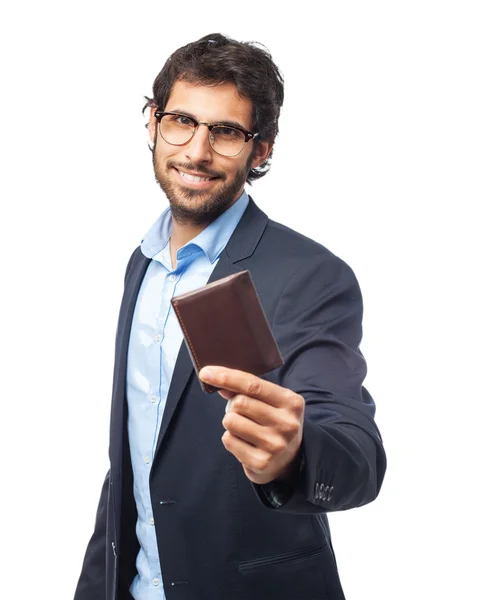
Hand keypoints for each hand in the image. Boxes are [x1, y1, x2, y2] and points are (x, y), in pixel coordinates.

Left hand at [199, 366, 304, 484]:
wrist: (288, 461)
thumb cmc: (274, 423)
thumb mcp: (270, 402)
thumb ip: (246, 389)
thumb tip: (215, 377)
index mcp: (291, 402)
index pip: (253, 385)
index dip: (227, 377)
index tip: (205, 373)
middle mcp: (287, 424)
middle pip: (239, 403)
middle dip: (232, 406)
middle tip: (242, 413)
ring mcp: (275, 445)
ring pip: (231, 421)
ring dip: (231, 422)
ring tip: (244, 429)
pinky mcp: (262, 462)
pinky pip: (228, 440)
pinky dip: (230, 439)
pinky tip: (245, 443)